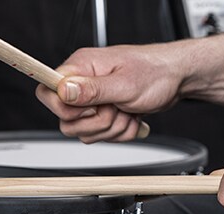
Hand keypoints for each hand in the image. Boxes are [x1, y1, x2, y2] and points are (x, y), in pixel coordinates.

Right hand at [36, 44, 185, 142]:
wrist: (176, 80)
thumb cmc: (155, 72)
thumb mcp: (124, 83)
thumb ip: (91, 90)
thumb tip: (63, 90)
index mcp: (80, 68)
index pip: (47, 91)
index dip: (62, 107)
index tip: (88, 107)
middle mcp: (81, 84)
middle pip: (65, 120)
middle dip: (97, 122)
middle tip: (116, 108)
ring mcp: (90, 101)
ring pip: (83, 132)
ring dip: (111, 128)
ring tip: (127, 111)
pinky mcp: (100, 114)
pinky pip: (98, 136)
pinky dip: (118, 132)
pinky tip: (130, 116)